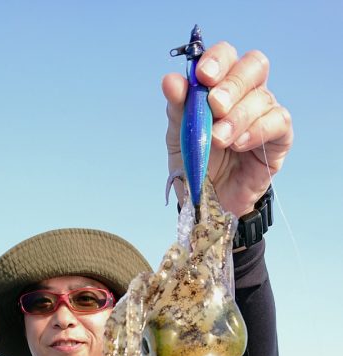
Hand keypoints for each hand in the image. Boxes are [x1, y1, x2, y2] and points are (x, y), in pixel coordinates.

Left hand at [163, 41, 292, 217]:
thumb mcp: (180, 137)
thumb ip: (177, 108)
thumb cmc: (196, 166)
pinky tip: (239, 144)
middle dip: (232, 84)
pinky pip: (278, 122)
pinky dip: (257, 130)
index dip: (217, 60)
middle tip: (214, 107)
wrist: (209, 204)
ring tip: (219, 140)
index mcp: (220, 85)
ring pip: (262, 97)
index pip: (226, 56)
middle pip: (253, 66)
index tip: (203, 77)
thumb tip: (171, 81)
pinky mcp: (279, 138)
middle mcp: (247, 94)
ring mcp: (265, 114)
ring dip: (238, 116)